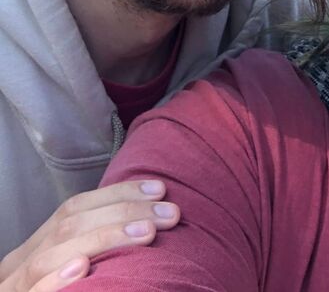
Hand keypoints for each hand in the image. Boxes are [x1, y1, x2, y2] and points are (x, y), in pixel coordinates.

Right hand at [0, 181, 179, 291]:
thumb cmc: (62, 289)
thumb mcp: (67, 263)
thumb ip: (91, 243)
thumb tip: (145, 222)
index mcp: (34, 248)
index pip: (74, 208)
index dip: (117, 194)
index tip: (159, 189)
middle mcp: (19, 264)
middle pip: (68, 226)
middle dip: (123, 213)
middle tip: (170, 213)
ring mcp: (15, 288)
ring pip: (50, 256)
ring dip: (102, 239)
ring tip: (146, 232)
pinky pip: (34, 291)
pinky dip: (56, 280)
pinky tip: (84, 267)